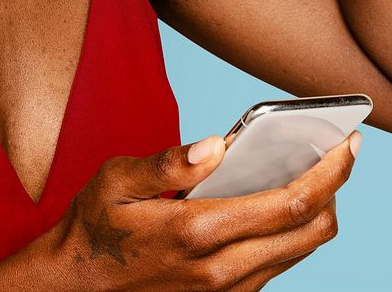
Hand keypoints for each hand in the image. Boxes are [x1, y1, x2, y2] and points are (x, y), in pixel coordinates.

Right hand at [46, 132, 358, 290]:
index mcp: (197, 231)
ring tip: (315, 172)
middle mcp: (220, 269)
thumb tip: (216, 145)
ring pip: (298, 253)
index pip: (288, 203)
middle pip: (308, 232)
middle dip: (336, 190)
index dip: (329, 173)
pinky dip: (292, 235)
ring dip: (316, 213)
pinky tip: (279, 204)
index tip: (347, 144)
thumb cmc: (94, 228)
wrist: (74, 289)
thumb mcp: (117, 181)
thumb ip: (170, 163)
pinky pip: (276, 268)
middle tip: (341, 153)